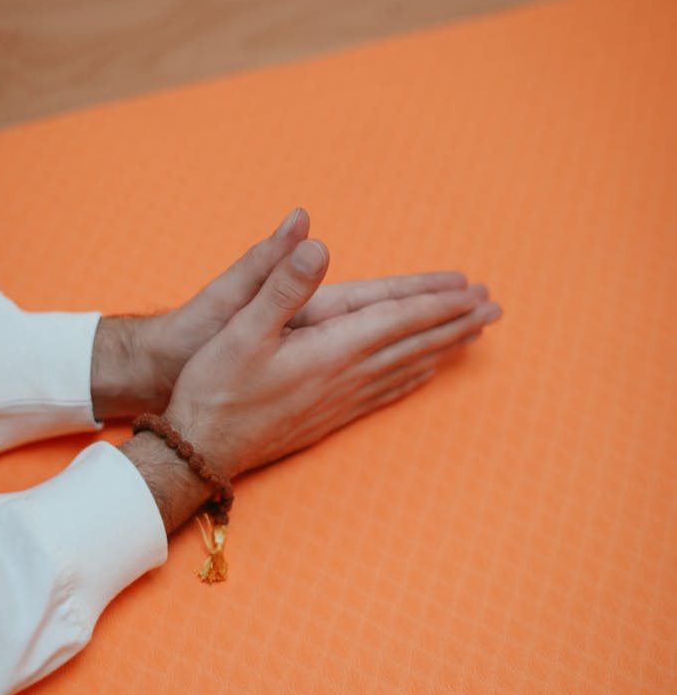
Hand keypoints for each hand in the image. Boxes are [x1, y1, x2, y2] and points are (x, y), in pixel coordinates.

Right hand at [91, 208, 482, 420]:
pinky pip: (387, 392)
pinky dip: (414, 377)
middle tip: (495, 309)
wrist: (201, 450)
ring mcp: (341, 401)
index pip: (399, 319)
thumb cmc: (215, 387)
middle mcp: (346, 377)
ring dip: (442, 348)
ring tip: (472, 336)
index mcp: (330, 350)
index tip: (476, 291)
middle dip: (455, 323)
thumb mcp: (240, 328)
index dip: (439, 302)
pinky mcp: (331, 417)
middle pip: (414, 344)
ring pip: (406, 368)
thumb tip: (317, 244)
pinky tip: (422, 375)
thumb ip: (282, 286)